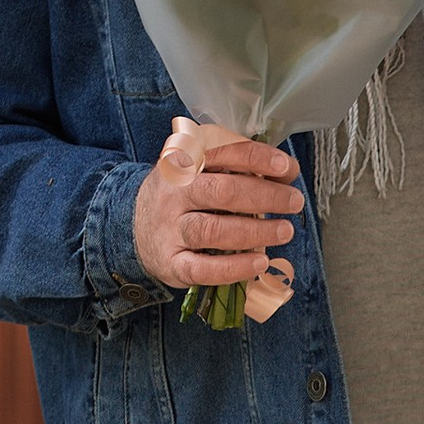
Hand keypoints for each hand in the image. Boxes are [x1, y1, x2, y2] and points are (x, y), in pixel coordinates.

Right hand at [132, 132, 301, 296]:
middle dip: (264, 196)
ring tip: (284, 231)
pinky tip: (259, 262)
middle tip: (294, 202)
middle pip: (222, 192)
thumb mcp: (201, 173)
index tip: (286, 168)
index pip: (225, 155)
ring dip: (255, 231)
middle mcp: (175, 195)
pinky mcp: (172, 264)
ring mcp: (171, 230)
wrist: (130, 227)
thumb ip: (240, 169)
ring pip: (213, 230)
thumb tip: (286, 171)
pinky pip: (203, 269)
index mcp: (185, 165)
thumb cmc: (180, 199)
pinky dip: (234, 268)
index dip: (258, 160)